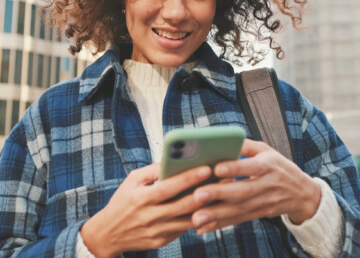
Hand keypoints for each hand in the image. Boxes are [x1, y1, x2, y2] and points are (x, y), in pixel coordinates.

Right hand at [81, 163, 211, 257]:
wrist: (108, 233)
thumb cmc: (122, 201)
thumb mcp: (132, 180)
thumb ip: (152, 170)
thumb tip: (173, 160)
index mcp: (141, 198)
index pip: (169, 187)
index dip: (188, 178)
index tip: (206, 168)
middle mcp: (150, 217)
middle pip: (183, 205)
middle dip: (205, 192)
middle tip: (223, 181)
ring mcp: (156, 232)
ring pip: (187, 220)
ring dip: (206, 207)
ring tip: (221, 193)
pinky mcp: (161, 241)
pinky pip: (183, 229)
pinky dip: (197, 218)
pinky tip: (209, 207)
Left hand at [191, 139, 321, 233]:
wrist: (302, 193)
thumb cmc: (278, 166)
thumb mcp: (266, 150)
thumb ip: (246, 146)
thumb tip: (225, 140)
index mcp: (268, 166)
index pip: (251, 167)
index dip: (235, 168)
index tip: (216, 168)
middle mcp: (266, 186)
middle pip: (242, 191)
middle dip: (219, 194)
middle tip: (198, 195)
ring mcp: (262, 203)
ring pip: (238, 210)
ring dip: (216, 215)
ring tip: (196, 217)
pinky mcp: (258, 214)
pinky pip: (238, 220)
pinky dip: (220, 225)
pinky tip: (203, 227)